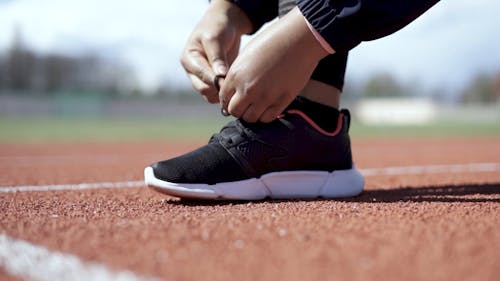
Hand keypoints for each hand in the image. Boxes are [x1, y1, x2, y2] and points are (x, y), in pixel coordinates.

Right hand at [180, 0, 251, 102]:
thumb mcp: (215, 38)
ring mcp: (202, 78)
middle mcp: (193, 71)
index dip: (216, 80)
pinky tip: (237, 85)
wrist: (225, 23)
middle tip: (236, 82)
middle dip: (219, 88)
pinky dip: (226, 92)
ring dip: (223, 92)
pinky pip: (217, 94)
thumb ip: (216, 57)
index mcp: (189, 59)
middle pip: (204, 90)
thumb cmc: (218, 27)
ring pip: (210, 95)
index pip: (201, 77)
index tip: (230, 78)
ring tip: (237, 83)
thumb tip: (220, 76)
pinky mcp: (212, 81)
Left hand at [219, 7, 329, 121]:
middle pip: (235, 112)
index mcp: (236, 75)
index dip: (228, 101)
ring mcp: (265, 97)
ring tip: (258, 104)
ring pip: (250, 118)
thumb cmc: (272, 42)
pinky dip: (266, 115)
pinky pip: (268, 118)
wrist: (298, 39)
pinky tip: (269, 105)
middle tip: (246, 104)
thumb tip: (234, 92)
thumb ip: (237, 76)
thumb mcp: (246, 56)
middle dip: (239, 109)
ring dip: (252, 113)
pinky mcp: (282, 101)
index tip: (234, 100)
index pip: (223, 99)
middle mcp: (248, 89)